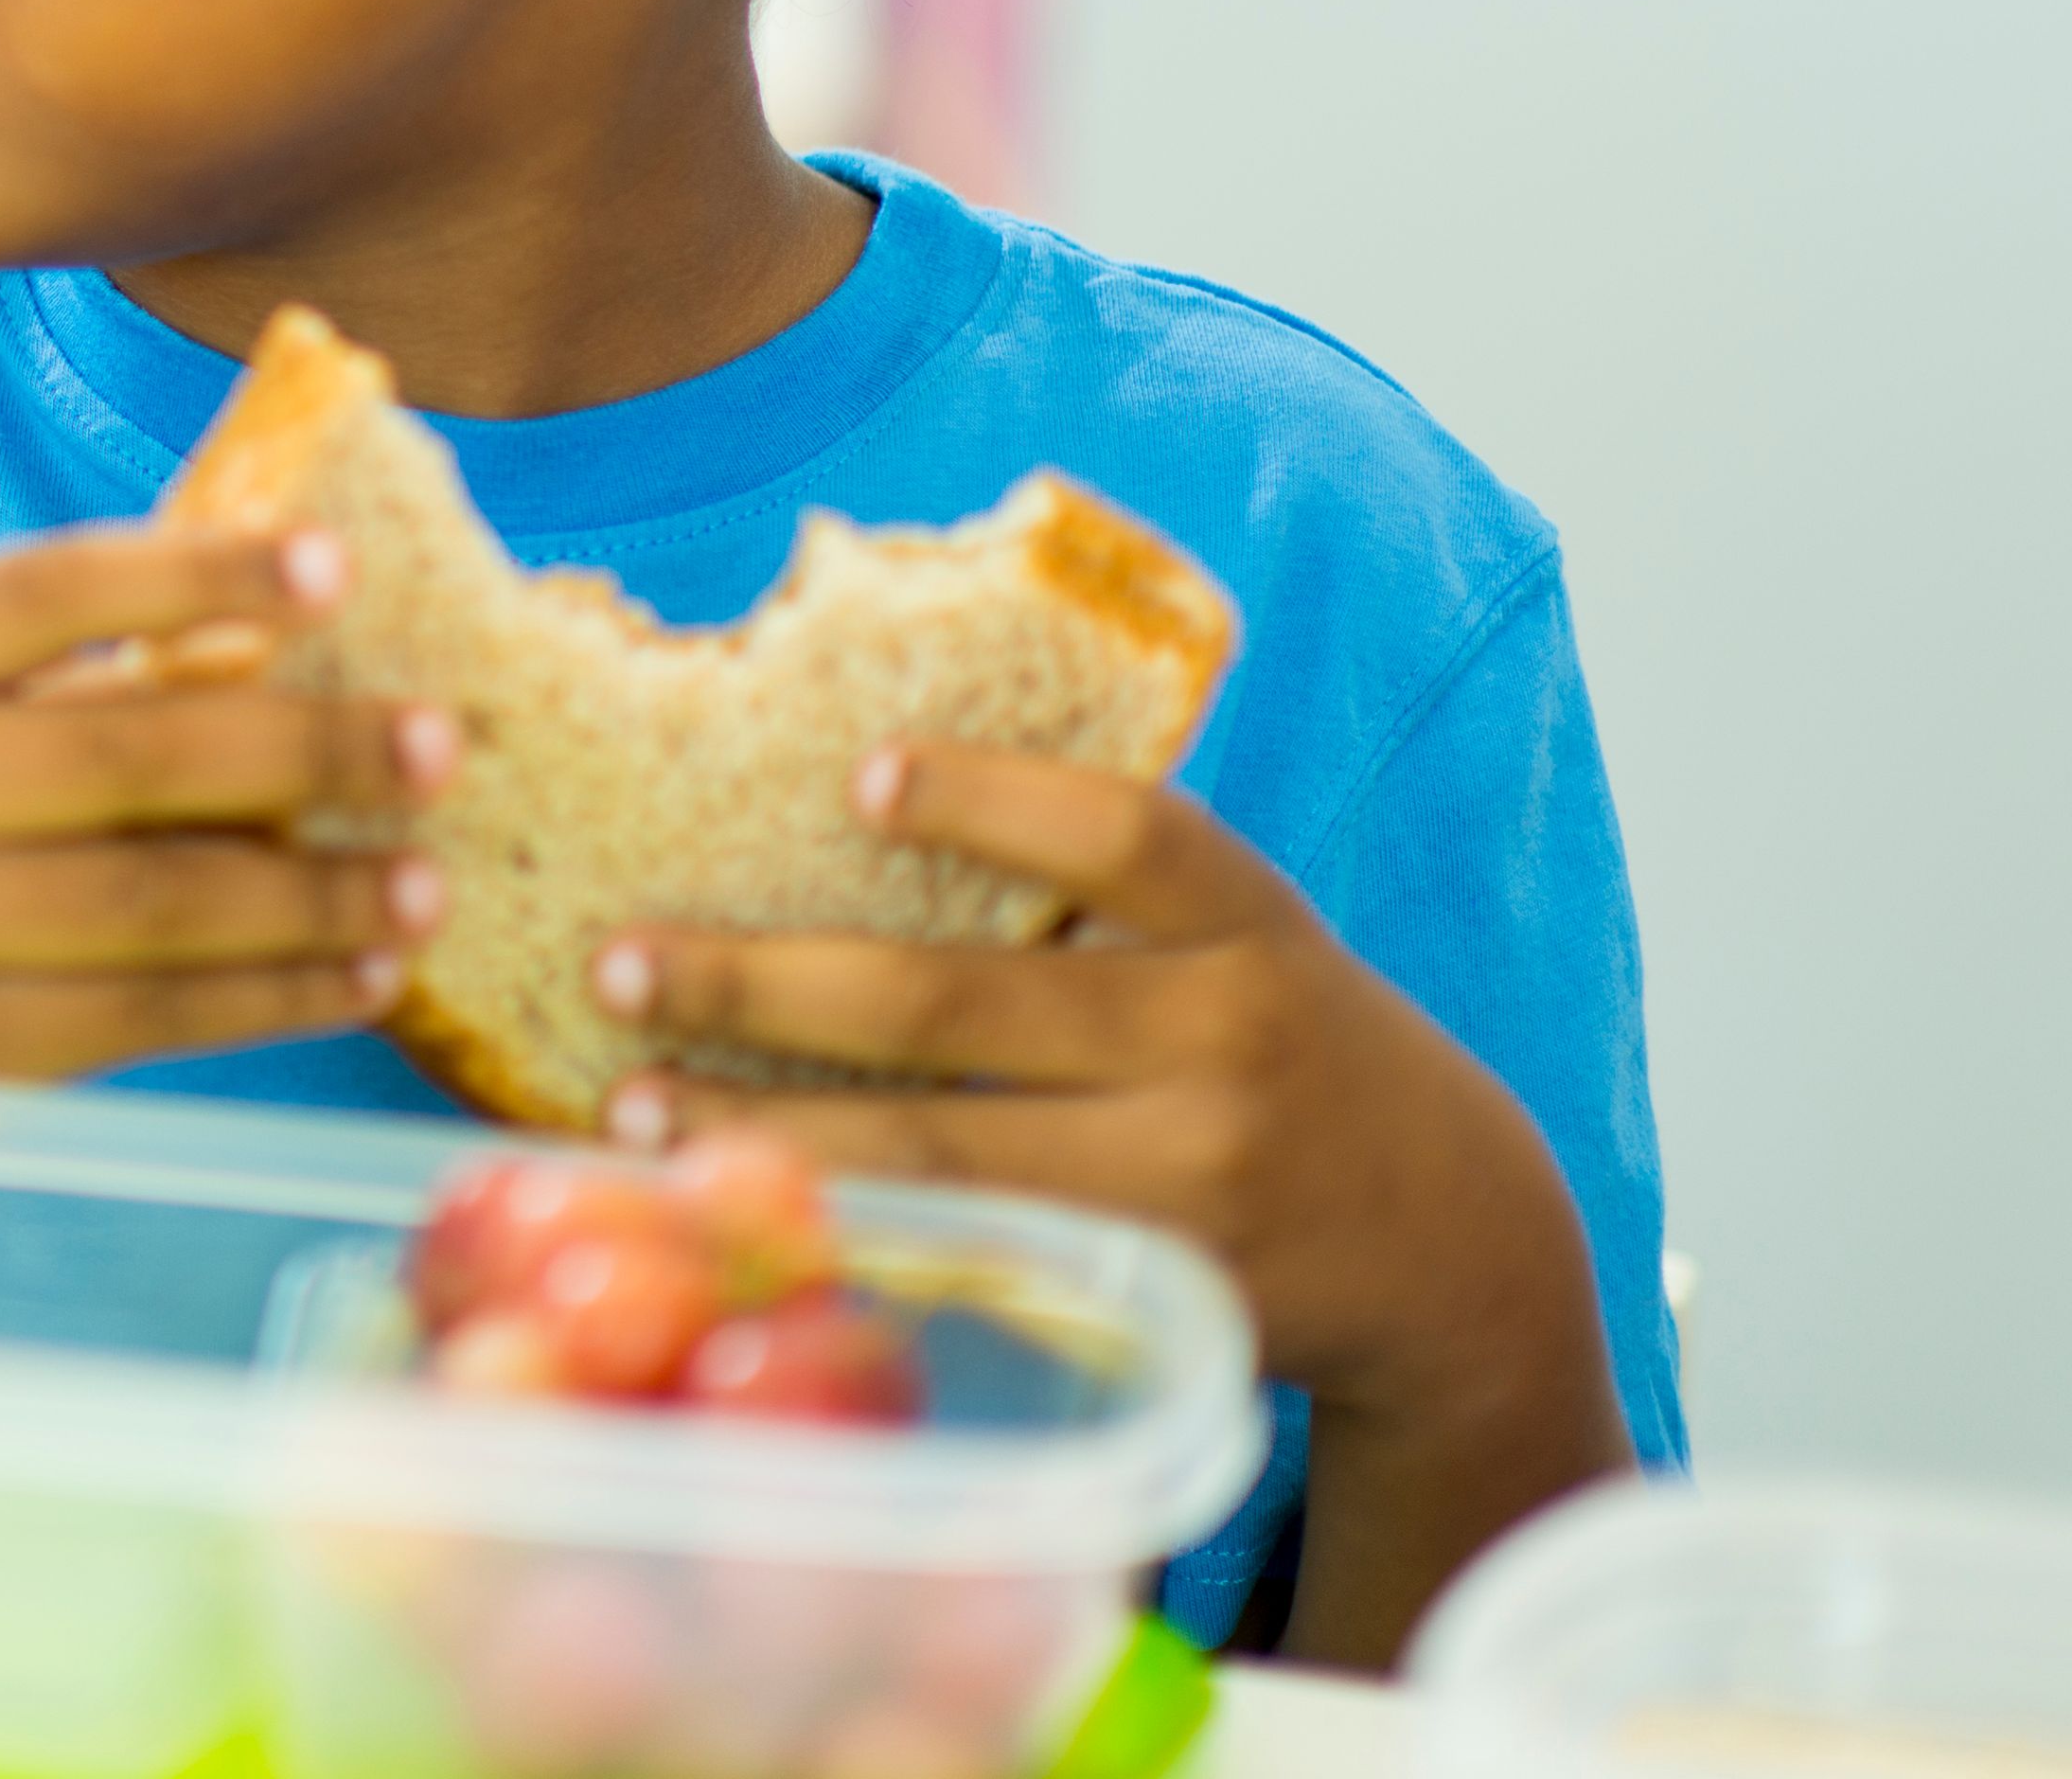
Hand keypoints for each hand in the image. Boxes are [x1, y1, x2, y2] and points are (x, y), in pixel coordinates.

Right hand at [0, 521, 457, 1076]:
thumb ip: (86, 681)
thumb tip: (305, 651)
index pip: (48, 590)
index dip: (198, 571)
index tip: (338, 567)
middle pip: (128, 755)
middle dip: (309, 748)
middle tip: (439, 747)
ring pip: (158, 901)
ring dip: (316, 893)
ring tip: (428, 881)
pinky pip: (156, 1014)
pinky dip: (278, 994)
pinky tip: (364, 974)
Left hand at [588, 742, 1634, 1666]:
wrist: (1457, 1240)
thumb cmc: (1283, 1042)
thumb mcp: (1243, 936)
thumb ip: (1105, 889)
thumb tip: (847, 792)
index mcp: (1247, 926)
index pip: (1126, 837)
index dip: (993, 801)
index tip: (860, 777)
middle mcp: (1225, 1046)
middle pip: (964, 1008)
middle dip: (766, 986)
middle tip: (615, 963)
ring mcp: (1188, 1185)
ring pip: (943, 1152)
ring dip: (770, 1129)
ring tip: (631, 1107)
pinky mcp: (1155, 1294)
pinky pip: (971, 1254)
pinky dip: (846, 1233)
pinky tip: (742, 1213)